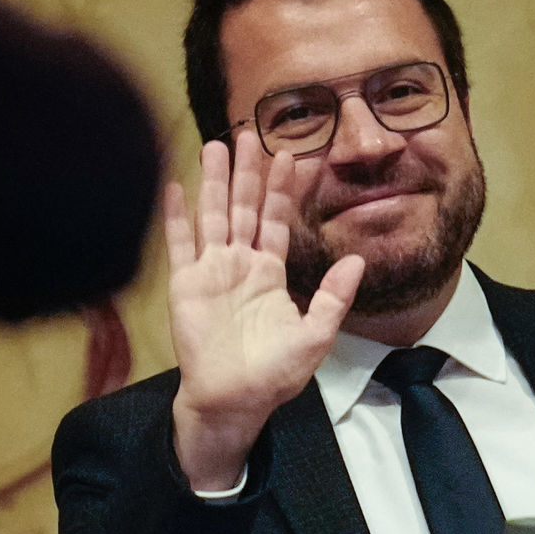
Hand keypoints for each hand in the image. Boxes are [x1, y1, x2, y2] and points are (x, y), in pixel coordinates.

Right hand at [164, 130, 364, 490]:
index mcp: (270, 274)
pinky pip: (180, 244)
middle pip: (244, 208)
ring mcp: (211, 272)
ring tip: (215, 146)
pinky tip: (176, 186)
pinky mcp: (185, 285)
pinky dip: (176, 216)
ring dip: (213, 182)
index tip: (291, 155)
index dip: (284, 189)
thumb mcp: (314, 336)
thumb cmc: (273, 374)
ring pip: (213, 216)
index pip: (278, 221)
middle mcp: (240, 265)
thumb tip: (358, 260)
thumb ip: (333, 297)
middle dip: (248, 173)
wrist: (233, 400)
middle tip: (249, 134)